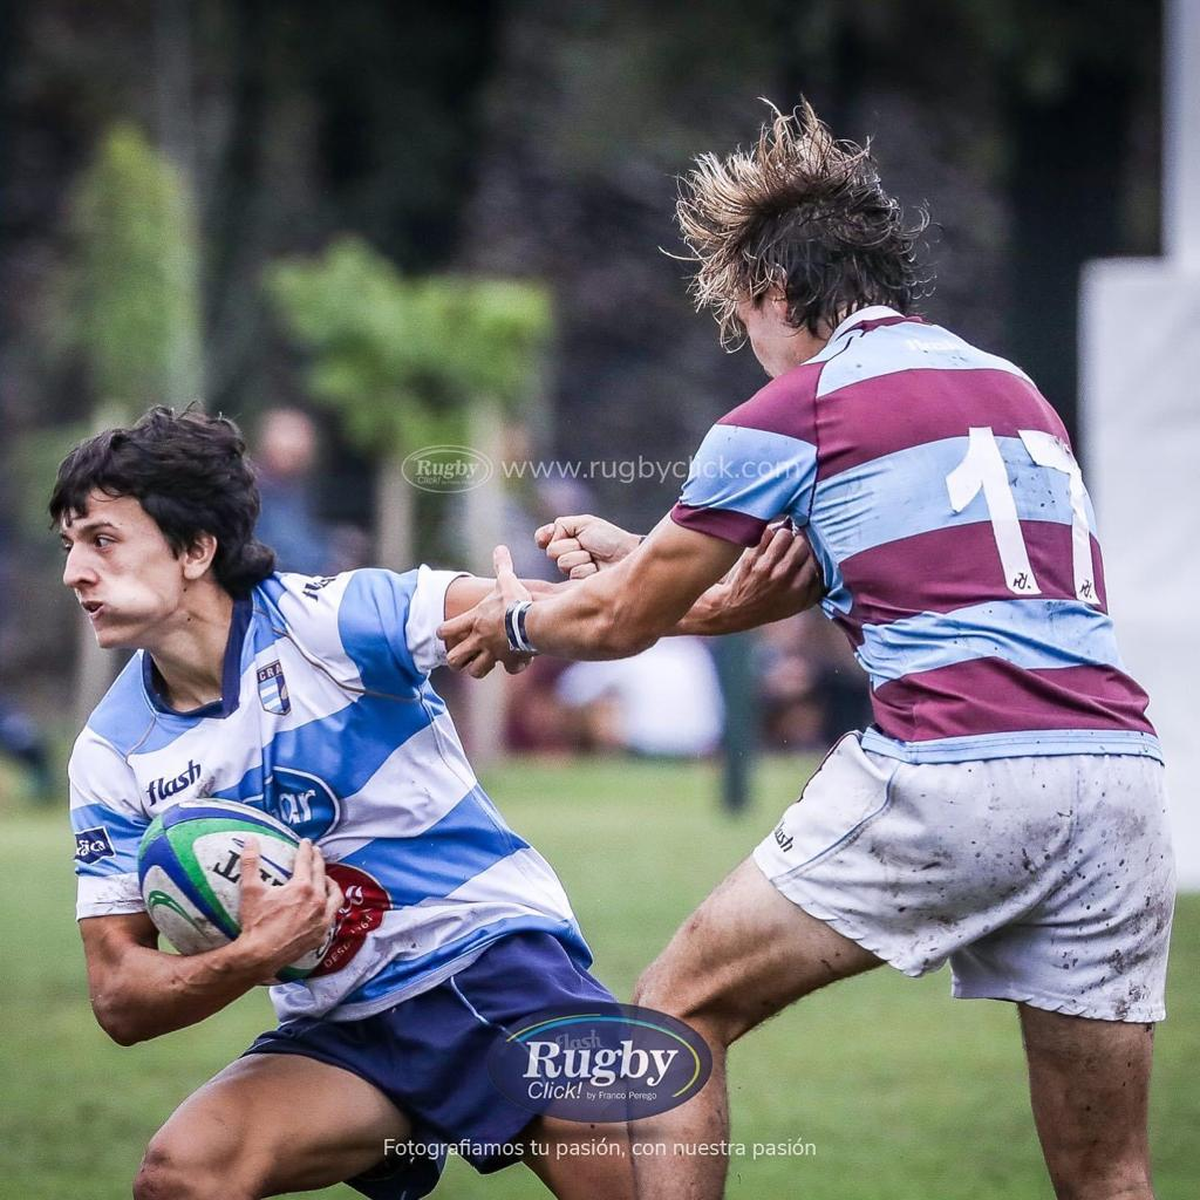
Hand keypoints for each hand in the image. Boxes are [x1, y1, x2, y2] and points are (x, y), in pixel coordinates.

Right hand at [236, 837, 342, 981]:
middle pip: (322, 874)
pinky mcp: (321, 935)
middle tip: (316, 853)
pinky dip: (330, 907)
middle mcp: (317, 901)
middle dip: (318, 861)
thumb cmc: (255, 923)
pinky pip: (332, 916)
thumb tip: (250, 840)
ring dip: (331, 883)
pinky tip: (325, 907)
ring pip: (335, 895)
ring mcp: (322, 919)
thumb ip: (251, 862)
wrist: (259, 956)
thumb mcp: (250, 890)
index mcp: (302, 887)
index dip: (306, 849)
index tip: (306, 842)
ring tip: (326, 878)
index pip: (306, 862)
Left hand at [437, 545, 533, 678]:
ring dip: (478, 668)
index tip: (443, 631)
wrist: (531, 623)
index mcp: (475, 621)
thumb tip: (500, 548)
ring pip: (475, 671)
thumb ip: (501, 566)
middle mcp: (480, 640)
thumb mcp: (506, 581)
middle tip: (461, 656)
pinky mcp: (511, 661)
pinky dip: (513, 666)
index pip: (446, 630)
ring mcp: (494, 654)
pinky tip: (517, 660)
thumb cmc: (516, 602)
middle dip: (456, 659)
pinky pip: (510, 669)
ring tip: (483, 663)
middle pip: (455, 659)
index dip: (443, 631)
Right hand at [535, 514, 640, 578]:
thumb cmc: (610, 539)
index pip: (543, 540)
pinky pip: (574, 573)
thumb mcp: (585, 523)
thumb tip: (545, 539)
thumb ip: (562, 525)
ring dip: (581, 557)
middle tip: (587, 546)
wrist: (628, 554)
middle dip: (571, 545)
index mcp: (566, 540)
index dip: (544, 537)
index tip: (548, 537)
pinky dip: (587, 568)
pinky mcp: (578, 586)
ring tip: (594, 558)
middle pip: (552, 551)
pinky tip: (597, 570)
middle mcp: (567, 556)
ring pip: (563, 563)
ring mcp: (572, 572)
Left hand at [706, 523, 823, 629]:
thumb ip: (816, 590)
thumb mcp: (797, 606)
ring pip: (785, 534)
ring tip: (783, 542)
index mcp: (798, 588)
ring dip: (785, 536)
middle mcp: (783, 575)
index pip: (815, 558)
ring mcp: (766, 565)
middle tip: (795, 545)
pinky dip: (769, 534)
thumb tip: (830, 571)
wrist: (736, 610)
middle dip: (800, 542)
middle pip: (802, 543)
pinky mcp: (752, 557)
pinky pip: (766, 534)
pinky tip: (769, 541)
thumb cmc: (769, 607)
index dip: (813, 553)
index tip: (808, 552)